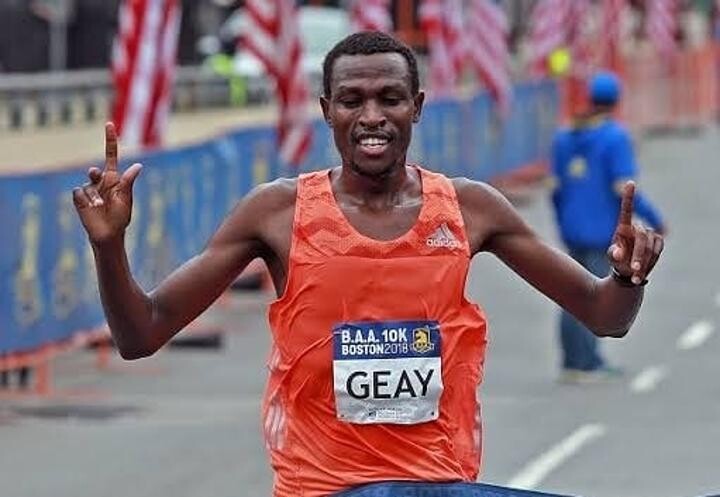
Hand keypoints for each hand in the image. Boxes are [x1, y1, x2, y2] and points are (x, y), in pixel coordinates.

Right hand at [72, 122, 142, 244]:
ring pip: (88, 184)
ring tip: (100, 206)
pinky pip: (79, 192)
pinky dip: (86, 199)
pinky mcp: (79, 197)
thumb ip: (128, 181)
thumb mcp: (126, 198)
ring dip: (95, 196)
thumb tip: (138, 165)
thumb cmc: (120, 217)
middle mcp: (100, 181)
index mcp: (114, 179)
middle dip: (95, 174)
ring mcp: (89, 189)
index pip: (111, 155)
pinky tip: (91, 208)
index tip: (109, 124)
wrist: (108, 234)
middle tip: (96, 175)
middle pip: (95, 171)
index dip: (110, 140)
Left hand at [607, 181, 663, 284]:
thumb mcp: (612, 257)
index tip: (630, 182)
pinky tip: (642, 272)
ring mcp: (649, 234)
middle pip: (641, 238)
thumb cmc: (617, 260)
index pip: (627, 210)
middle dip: (639, 255)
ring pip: (650, 246)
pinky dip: (651, 262)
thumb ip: (613, 254)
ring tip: (636, 276)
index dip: (629, 197)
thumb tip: (619, 253)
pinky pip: (657, 250)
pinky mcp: (658, 241)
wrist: (627, 270)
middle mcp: (637, 227)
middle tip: (634, 270)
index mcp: (623, 227)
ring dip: (645, 262)